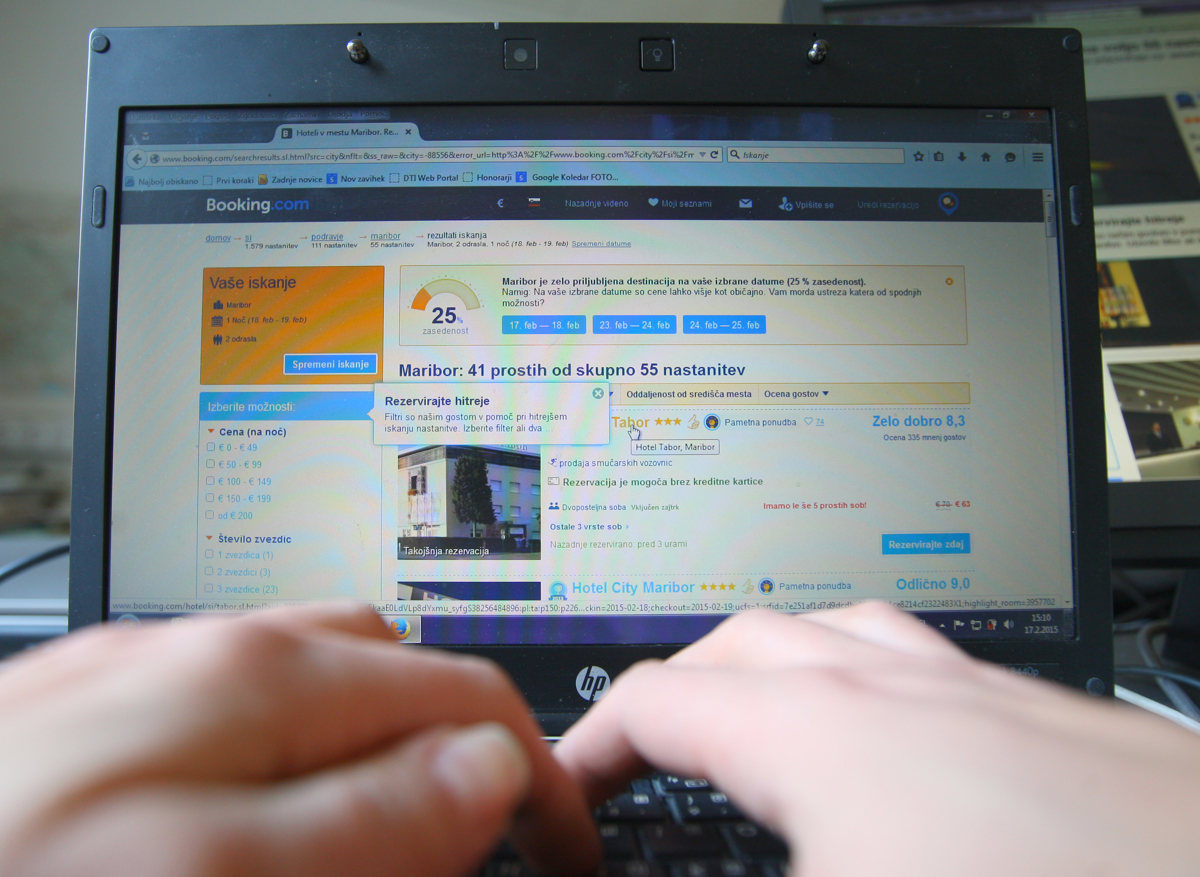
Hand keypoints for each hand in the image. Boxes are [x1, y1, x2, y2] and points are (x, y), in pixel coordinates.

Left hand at [0, 604, 598, 876]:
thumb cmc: (16, 873)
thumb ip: (365, 823)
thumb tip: (482, 777)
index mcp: (252, 681)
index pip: (457, 694)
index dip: (531, 772)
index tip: (559, 844)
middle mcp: (196, 655)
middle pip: (386, 668)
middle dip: (452, 737)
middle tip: (474, 836)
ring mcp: (132, 684)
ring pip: (301, 683)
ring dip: (362, 738)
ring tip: (371, 815)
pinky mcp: (76, 726)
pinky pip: (218, 711)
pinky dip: (272, 752)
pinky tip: (240, 805)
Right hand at [556, 603, 1199, 876]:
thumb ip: (735, 868)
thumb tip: (646, 874)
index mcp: (827, 734)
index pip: (657, 702)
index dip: (591, 744)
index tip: (570, 788)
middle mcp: (906, 689)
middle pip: (750, 642)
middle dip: (682, 689)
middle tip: (653, 748)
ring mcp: (995, 697)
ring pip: (855, 634)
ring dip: (787, 668)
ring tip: (769, 717)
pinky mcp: (1072, 729)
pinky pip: (947, 670)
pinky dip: (891, 694)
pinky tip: (923, 764)